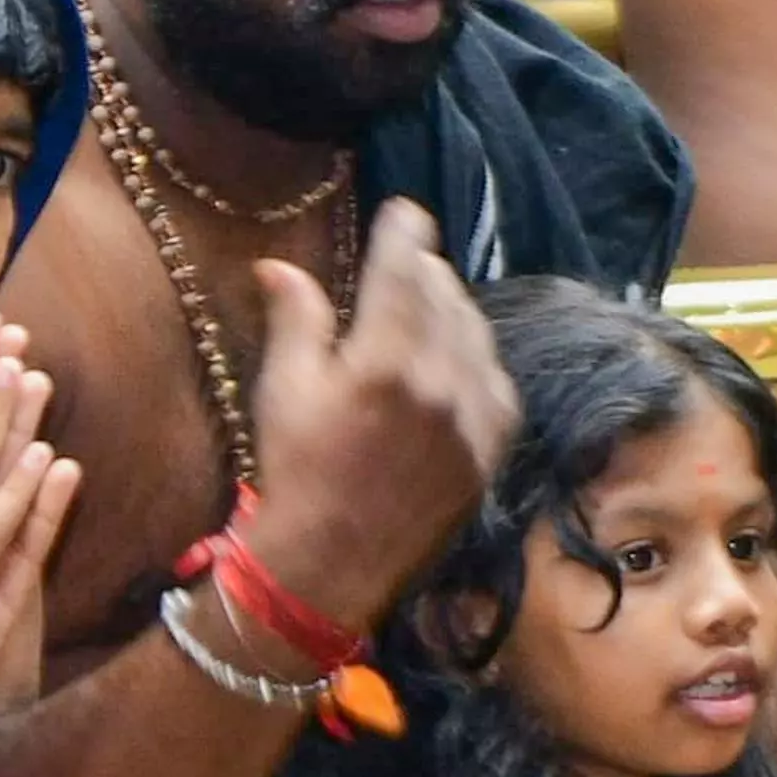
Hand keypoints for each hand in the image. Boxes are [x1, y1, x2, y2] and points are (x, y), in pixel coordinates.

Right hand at [239, 198, 515, 646]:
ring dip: (451, 309)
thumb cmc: (297, 473)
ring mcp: (474, 416)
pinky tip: (454, 357)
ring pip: (474, 333)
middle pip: (443, 295)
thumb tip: (280, 263)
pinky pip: (495, 379)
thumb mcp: (284, 390)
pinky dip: (475, 357)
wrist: (332, 564)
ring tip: (428, 303)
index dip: (405, 233)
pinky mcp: (493, 447)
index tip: (405, 211)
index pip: (404, 269)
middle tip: (409, 259)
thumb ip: (296, 319)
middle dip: (424, 270)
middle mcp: (440, 381)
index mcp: (384, 359)